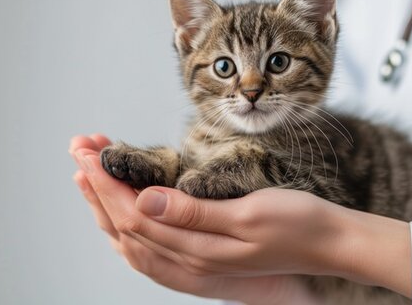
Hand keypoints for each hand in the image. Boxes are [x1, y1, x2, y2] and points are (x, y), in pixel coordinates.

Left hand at [69, 135, 319, 304]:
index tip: (86, 150)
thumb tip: (144, 200)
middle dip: (97, 185)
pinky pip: (150, 247)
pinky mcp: (204, 257)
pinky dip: (127, 224)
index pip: (133, 212)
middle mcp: (189, 261)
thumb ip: (194, 212)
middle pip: (124, 223)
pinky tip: (121, 210)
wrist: (332, 244)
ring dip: (106, 202)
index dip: (105, 180)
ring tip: (88, 171)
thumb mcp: (250, 213)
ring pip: (133, 236)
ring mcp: (195, 263)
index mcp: (197, 249)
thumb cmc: (300, 224)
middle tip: (78, 148)